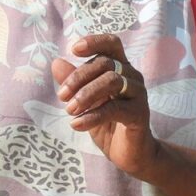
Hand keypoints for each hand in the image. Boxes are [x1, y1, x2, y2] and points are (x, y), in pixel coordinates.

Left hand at [52, 34, 159, 177]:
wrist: (129, 154)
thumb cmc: (108, 123)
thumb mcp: (85, 102)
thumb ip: (74, 83)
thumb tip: (56, 62)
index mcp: (121, 69)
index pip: (112, 44)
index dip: (95, 41)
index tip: (74, 49)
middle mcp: (132, 77)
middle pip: (106, 63)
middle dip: (79, 77)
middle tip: (62, 96)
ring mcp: (138, 95)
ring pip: (112, 81)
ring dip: (85, 95)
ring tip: (69, 110)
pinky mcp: (140, 114)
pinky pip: (114, 109)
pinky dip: (92, 116)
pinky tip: (76, 124)